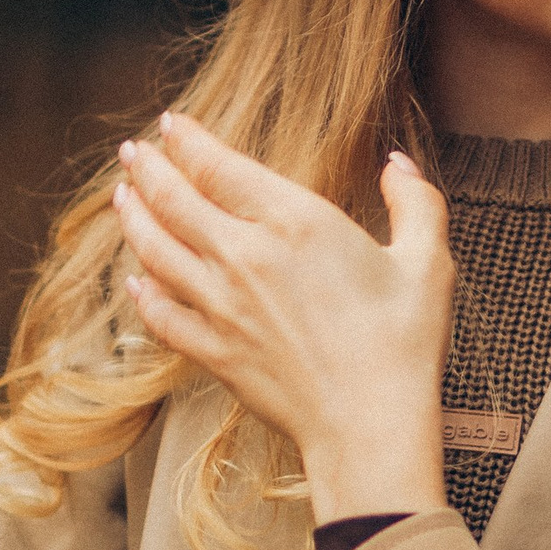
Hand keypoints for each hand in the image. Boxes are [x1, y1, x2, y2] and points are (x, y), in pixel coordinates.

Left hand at [114, 109, 451, 522]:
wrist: (370, 424)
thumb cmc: (403, 344)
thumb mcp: (428, 262)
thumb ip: (415, 202)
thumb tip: (398, 164)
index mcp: (296, 222)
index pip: (220, 166)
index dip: (189, 141)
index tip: (171, 125)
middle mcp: (246, 256)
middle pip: (175, 202)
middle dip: (148, 170)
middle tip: (133, 153)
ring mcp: (222, 307)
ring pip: (157, 252)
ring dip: (134, 221)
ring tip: (122, 198)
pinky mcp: (214, 352)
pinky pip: (162, 317)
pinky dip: (144, 295)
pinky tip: (136, 283)